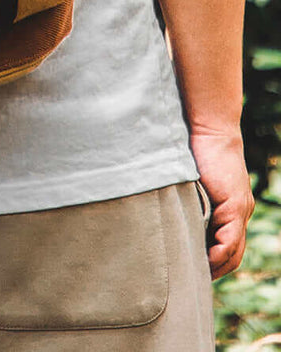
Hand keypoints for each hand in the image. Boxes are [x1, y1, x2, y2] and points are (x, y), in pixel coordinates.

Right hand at [189, 128, 254, 278]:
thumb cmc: (195, 148)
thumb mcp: (192, 179)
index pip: (228, 245)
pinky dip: (219, 253)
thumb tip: (167, 207)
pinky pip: (230, 238)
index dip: (214, 261)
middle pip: (234, 254)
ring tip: (197, 275)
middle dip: (216, 269)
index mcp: (232, 207)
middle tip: (195, 281)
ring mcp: (240, 209)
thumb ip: (188, 195)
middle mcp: (241, 211)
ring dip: (217, 265)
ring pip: (234, 250)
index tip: (195, 270)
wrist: (210, 128)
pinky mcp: (234, 204)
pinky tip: (205, 261)